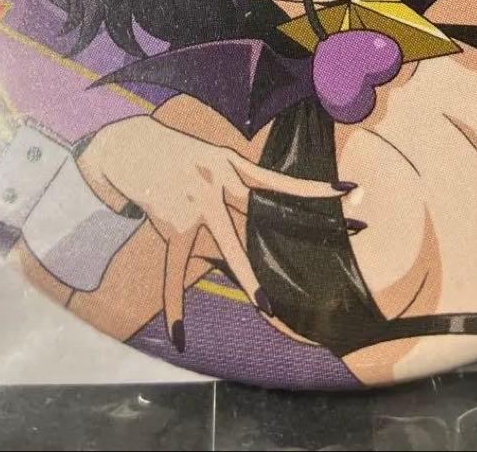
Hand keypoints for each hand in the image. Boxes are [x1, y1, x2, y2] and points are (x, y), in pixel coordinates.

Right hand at [78, 114, 347, 350]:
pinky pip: (173, 271)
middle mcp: (220, 182)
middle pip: (266, 213)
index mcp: (231, 165)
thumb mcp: (209, 154)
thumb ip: (231, 179)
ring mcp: (198, 205)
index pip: (279, 182)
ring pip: (227, 248)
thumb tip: (251, 203)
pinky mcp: (173, 226)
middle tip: (348, 234)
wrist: (128, 143)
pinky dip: (175, 303)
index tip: (349, 191)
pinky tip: (180, 333)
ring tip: (266, 306)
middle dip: (308, 224)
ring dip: (246, 277)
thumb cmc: (172, 152)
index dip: (313, 189)